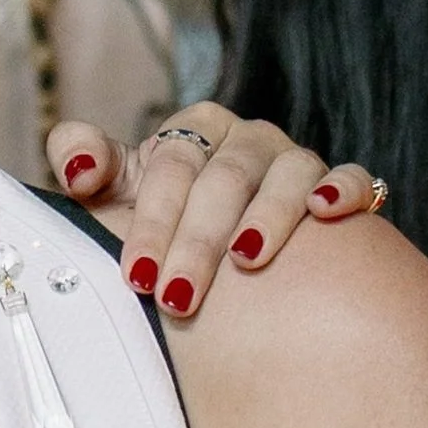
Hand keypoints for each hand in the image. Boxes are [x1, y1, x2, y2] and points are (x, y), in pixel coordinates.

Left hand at [47, 102, 376, 317]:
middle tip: (177, 297)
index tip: (137, 274)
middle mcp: (245, 138)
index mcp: (191, 129)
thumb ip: (86, 165)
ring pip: (285, 175)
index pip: (170, 164)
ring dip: (266, 216)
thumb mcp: (114, 198)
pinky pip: (350, 177)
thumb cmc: (160, 224)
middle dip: (196, 241)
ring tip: (245, 261)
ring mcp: (294, 158)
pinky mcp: (337, 183)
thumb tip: (78, 167)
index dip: (151, 220)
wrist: (223, 262)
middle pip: (223, 178)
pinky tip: (325, 213)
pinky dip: (341, 190)